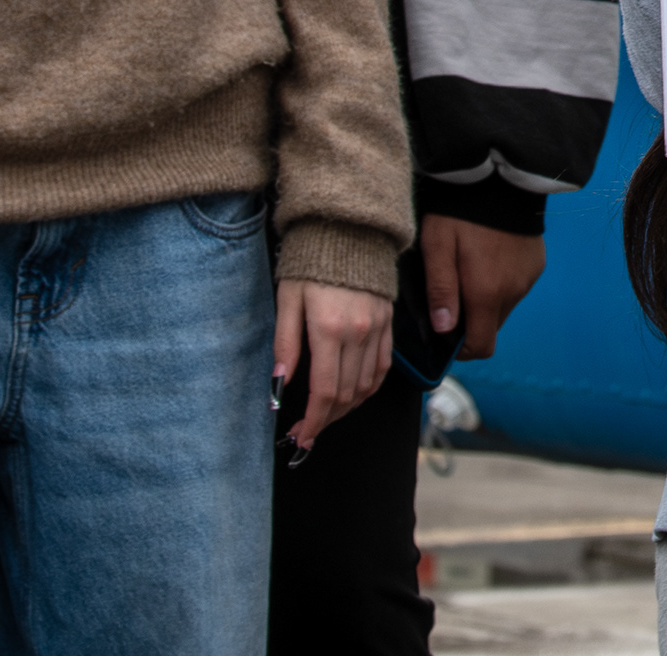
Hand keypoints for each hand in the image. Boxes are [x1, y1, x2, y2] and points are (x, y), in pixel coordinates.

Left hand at [276, 276, 393, 451]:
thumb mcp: (287, 300)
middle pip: (346, 395)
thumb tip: (279, 384)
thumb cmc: (311, 263)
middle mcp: (358, 333)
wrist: (348, 230)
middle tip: (307, 431)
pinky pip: (383, 367)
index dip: (313, 421)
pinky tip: (354, 395)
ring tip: (326, 416)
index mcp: (329, 330)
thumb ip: (285, 345)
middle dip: (325, 419)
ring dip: (346, 408)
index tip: (301, 436)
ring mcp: (377, 329)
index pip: (324, 391)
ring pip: (366, 386)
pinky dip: (369, 388)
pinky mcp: (387, 323)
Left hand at [418, 216, 544, 361]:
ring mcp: (528, 278)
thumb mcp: (437, 247)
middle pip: (491, 328)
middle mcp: (513, 292)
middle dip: (470, 324)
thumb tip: (444, 330)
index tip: (445, 335)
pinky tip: (488, 258)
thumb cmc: (461, 212)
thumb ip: (440, 291)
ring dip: (485, 303)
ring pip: (503, 308)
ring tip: (469, 272)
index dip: (461, 350)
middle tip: (451, 297)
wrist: (501, 176)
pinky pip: (516, 288)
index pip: (481, 346)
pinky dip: (501, 285)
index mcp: (487, 293)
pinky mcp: (536, 264)